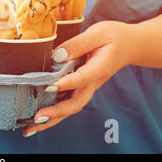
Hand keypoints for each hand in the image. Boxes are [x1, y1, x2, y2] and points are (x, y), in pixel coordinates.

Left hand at [23, 21, 136, 136]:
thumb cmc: (114, 37)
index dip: (66, 84)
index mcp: (98, 68)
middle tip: (36, 118)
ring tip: (31, 128)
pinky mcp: (81, 87)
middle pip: (75, 103)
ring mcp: (87, 87)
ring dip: (51, 119)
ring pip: (70, 107)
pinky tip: (38, 117)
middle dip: (56, 113)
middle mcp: (92, 83)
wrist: (130, 46)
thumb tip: (58, 55)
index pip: (82, 79)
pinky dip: (53, 112)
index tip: (49, 86)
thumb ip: (78, 43)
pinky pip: (67, 102)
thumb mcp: (98, 33)